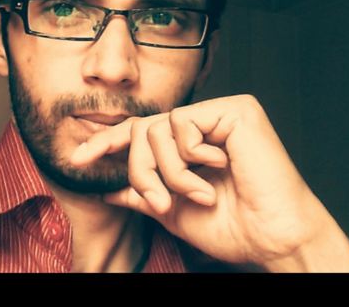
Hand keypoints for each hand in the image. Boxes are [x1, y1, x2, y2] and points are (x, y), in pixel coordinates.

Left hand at [70, 95, 348, 271]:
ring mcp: (219, 113)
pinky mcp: (235, 110)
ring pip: (157, 129)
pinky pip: (183, 123)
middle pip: (142, 130)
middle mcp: (204, 122)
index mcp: (190, 143)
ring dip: (170, 172)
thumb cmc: (231, 226)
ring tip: (197, 193)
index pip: (140, 133)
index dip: (107, 143)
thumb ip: (141, 193)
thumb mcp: (173, 209)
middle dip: (142, 171)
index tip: (77, 159)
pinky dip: (191, 156)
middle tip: (159, 202)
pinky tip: (219, 168)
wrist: (270, 238)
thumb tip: (107, 188)